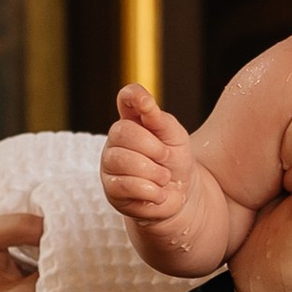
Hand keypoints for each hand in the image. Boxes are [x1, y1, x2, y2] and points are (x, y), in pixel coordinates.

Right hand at [101, 82, 195, 225]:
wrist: (181, 195)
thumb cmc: (175, 161)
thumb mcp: (174, 137)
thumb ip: (158, 118)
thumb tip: (144, 102)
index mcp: (134, 119)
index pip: (127, 98)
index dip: (133, 96)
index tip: (147, 103)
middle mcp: (117, 139)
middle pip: (122, 131)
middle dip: (152, 148)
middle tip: (165, 157)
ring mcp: (110, 163)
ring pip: (122, 160)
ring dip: (153, 172)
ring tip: (163, 177)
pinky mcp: (111, 189)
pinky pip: (126, 185)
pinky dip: (150, 191)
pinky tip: (158, 193)